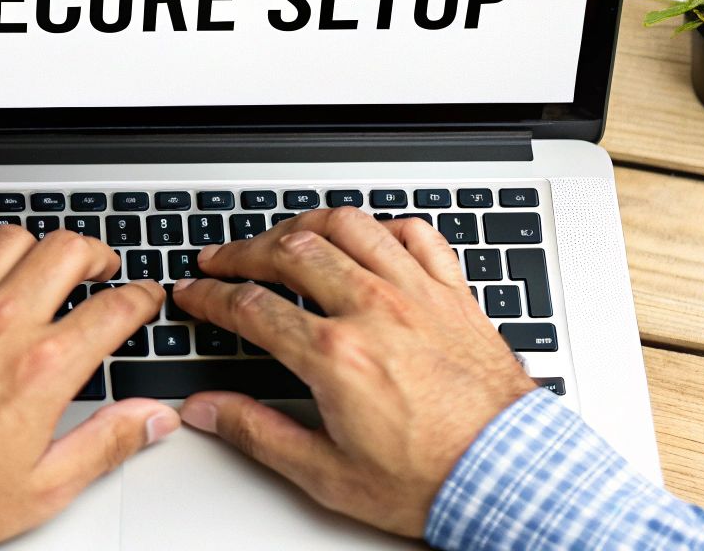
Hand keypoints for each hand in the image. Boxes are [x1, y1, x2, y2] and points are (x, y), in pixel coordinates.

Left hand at [0, 226, 177, 550]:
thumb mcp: (45, 486)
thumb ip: (108, 442)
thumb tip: (153, 419)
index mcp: (42, 367)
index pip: (116, 308)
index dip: (142, 298)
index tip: (143, 299)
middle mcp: (0, 324)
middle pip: (68, 250)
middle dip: (96, 255)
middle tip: (99, 271)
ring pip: (8, 238)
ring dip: (34, 249)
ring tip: (40, 268)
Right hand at [172, 210, 536, 537]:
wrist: (509, 475)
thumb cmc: (430, 478)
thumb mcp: (326, 473)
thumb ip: (257, 433)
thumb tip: (207, 410)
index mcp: (335, 354)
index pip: (252, 306)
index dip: (211, 295)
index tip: (195, 293)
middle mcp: (374, 310)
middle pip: (292, 251)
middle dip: (244, 250)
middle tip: (222, 259)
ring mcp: (417, 295)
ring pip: (350, 226)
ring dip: (306, 224)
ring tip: (283, 235)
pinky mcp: (454, 294)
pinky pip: (416, 234)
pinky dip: (385, 226)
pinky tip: (370, 236)